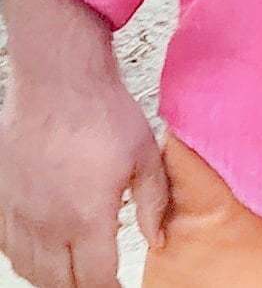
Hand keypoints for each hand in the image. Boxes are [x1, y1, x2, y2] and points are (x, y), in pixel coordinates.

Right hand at [0, 70, 167, 287]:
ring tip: (73, 273)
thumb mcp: (145, 155)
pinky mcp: (2, 201)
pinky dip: (25, 259)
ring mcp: (20, 216)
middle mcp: (49, 225)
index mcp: (88, 218)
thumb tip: (157, 238)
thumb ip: (154, 202)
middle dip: (82, 287)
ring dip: (52, 278)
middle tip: (99, 280)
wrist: (59, 83)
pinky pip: (8, 248)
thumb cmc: (104, 113)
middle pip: (60, 283)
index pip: (95, 279)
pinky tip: (42, 251)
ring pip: (30, 271)